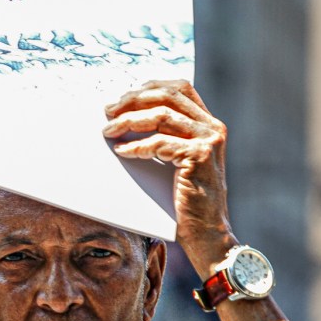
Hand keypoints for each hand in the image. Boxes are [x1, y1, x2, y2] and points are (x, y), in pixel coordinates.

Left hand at [102, 80, 233, 268]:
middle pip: (168, 96)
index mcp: (209, 125)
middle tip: (108, 110)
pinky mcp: (198, 157)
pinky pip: (159, 143)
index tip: (124, 96)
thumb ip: (167, 138)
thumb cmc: (187, 203)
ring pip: (161, 115)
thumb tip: (128, 119)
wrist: (208, 234)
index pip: (180, 89)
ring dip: (129, 120)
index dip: (150, 87)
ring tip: (108, 130)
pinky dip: (136, 145)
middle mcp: (212, 128)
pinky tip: (122, 151)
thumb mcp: (179, 163)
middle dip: (133, 100)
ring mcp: (208, 141)